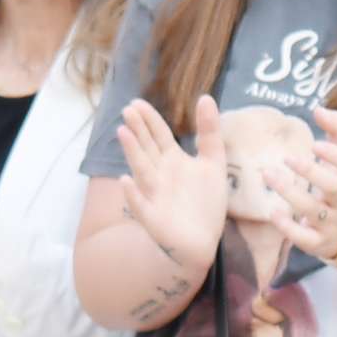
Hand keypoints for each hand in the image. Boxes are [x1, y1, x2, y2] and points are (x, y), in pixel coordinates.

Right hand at [116, 95, 228, 273]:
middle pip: (147, 148)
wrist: (204, 240)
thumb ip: (209, 131)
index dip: (149, 119)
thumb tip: (204, 96)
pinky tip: (125, 181)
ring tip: (123, 133)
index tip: (137, 102)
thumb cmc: (206, 201)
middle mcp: (160, 174)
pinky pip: (140, 206)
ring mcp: (154, 195)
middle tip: (128, 111)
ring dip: (132, 153)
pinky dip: (132, 195)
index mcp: (173, 160)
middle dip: (138, 130)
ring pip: (141, 170)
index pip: (158, 135)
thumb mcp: (213, 162)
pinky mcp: (153, 218)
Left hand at [263, 107, 336, 264]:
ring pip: (314, 211)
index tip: (315, 143)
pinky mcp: (318, 243)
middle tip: (288, 157)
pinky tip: (273, 212)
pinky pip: (305, 239)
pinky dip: (289, 228)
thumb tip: (319, 108)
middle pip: (334, 188)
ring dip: (290, 193)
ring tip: (268, 175)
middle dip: (311, 173)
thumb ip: (336, 131)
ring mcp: (332, 224)